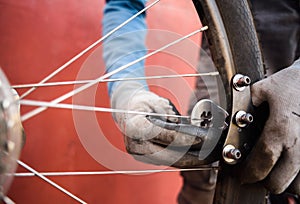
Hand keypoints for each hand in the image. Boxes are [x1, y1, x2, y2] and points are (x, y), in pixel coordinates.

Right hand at [111, 81, 204, 167]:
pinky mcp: (144, 157)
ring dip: (188, 160)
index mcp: (135, 127)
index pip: (165, 136)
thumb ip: (171, 115)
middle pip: (168, 155)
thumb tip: (187, 127)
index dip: (185, 138)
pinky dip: (180, 159)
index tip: (201, 138)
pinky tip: (194, 157)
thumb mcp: (158, 102)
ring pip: (169, 161)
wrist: (127, 110)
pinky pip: (166, 160)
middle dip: (192, 156)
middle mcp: (135, 145)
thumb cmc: (143, 104)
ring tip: (206, 156)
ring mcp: (139, 154)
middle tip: (209, 153)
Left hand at [242, 59, 299, 194]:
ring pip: (298, 184)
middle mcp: (299, 144)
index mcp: (281, 129)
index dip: (248, 173)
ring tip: (277, 168)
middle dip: (265, 181)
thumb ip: (246, 104)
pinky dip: (299, 176)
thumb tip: (232, 117)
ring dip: (285, 180)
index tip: (241, 175)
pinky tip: (292, 165)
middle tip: (259, 172)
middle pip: (280, 182)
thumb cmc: (294, 83)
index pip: (261, 163)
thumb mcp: (263, 88)